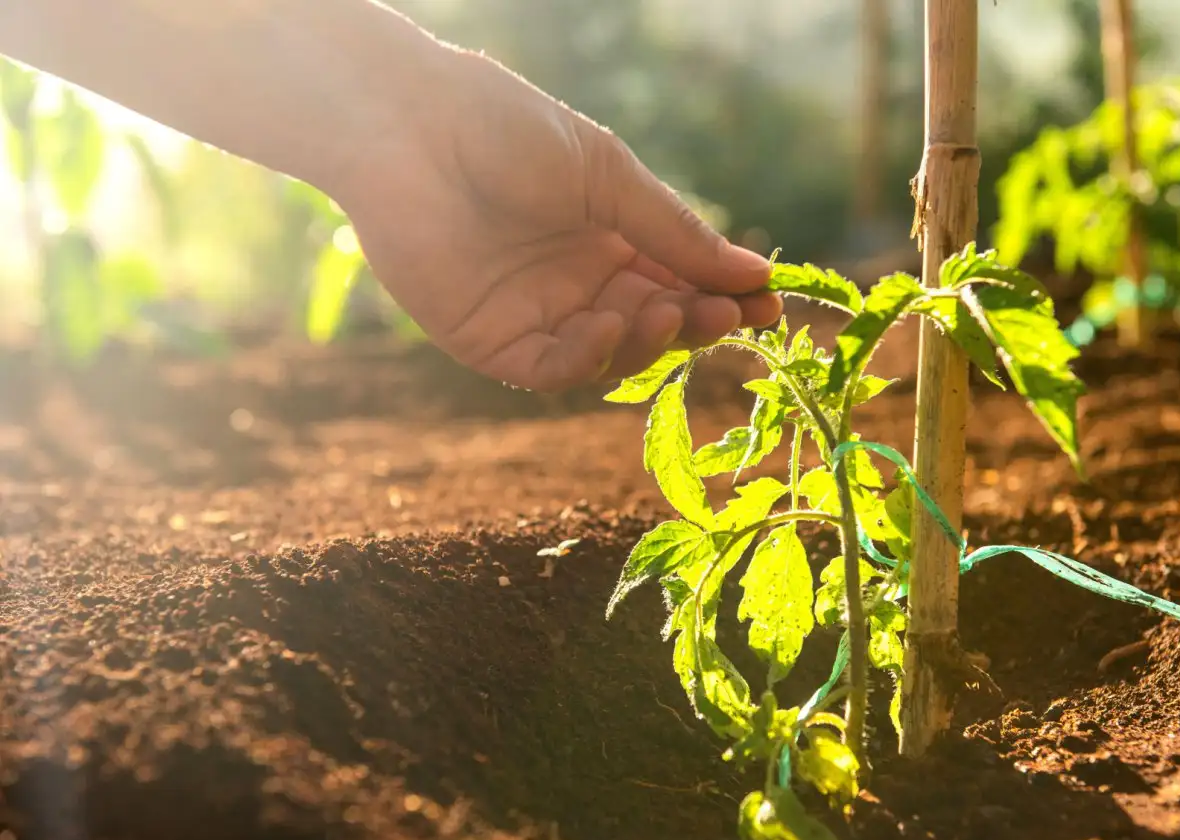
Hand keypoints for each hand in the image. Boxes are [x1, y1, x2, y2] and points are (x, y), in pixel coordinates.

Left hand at [334, 47, 782, 392]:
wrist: (409, 128)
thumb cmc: (508, 133)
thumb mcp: (610, 179)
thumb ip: (677, 235)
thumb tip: (759, 274)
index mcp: (610, 238)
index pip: (680, 282)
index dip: (723, 297)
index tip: (768, 306)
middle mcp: (577, 283)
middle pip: (653, 326)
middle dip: (695, 323)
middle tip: (730, 317)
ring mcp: (535, 316)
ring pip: (610, 355)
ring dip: (647, 341)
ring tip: (666, 310)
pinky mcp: (490, 342)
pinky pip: (551, 370)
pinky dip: (586, 358)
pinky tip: (604, 325)